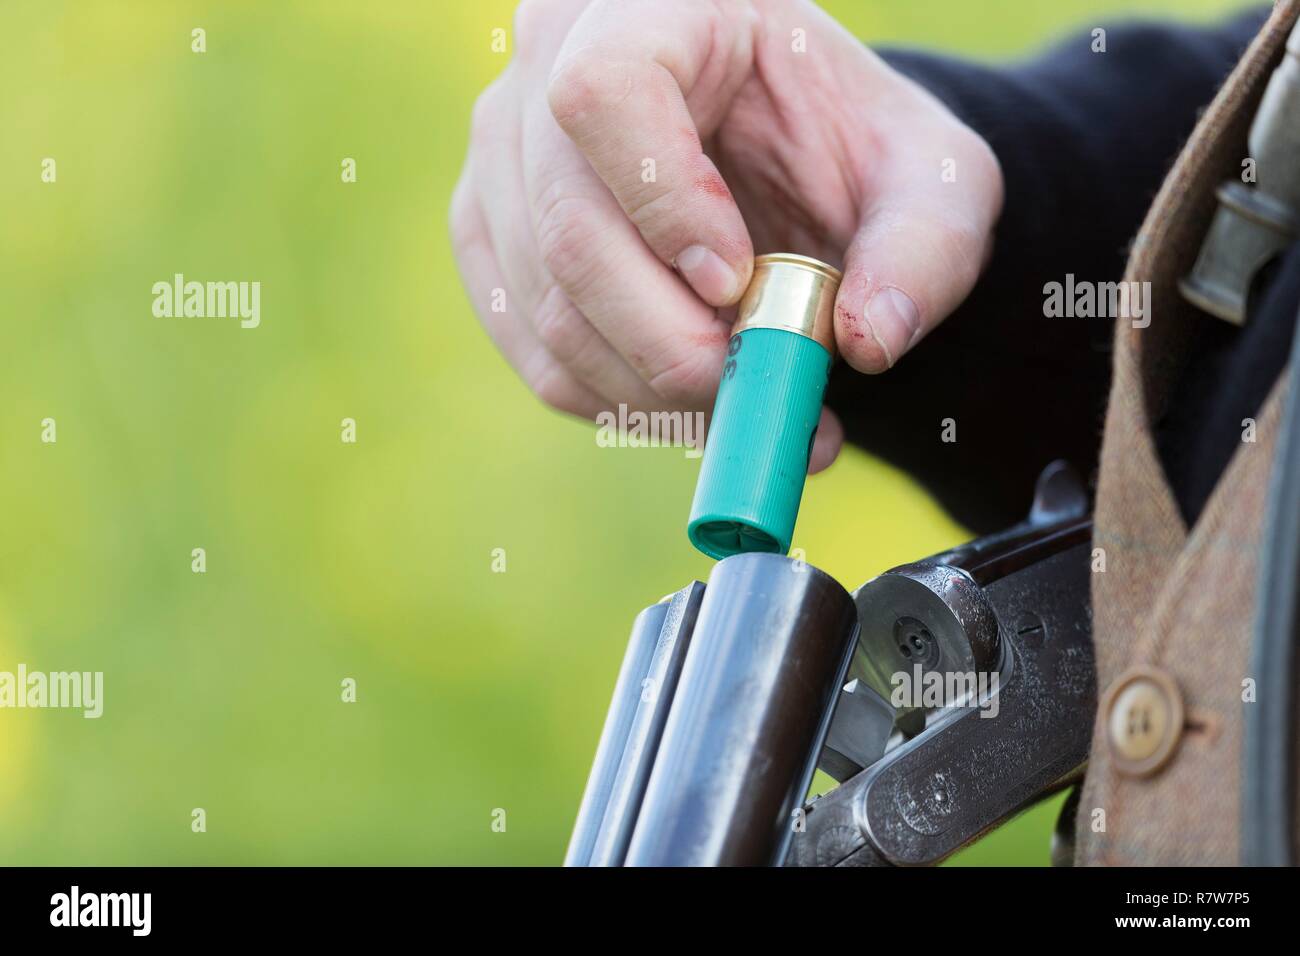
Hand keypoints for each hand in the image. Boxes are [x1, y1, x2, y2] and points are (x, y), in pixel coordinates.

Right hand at [450, 0, 1002, 470]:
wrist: (787, 163)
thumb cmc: (851, 148)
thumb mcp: (930, 177)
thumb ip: (925, 247)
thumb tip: (866, 342)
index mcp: (650, 8)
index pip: (603, 93)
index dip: (663, 202)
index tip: (738, 284)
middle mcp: (546, 71)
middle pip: (566, 224)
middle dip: (669, 339)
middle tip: (760, 389)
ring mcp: (503, 161)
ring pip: (548, 307)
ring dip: (653, 390)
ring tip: (752, 408)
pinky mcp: (493, 241)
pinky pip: (537, 353)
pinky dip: (618, 402)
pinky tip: (693, 404)